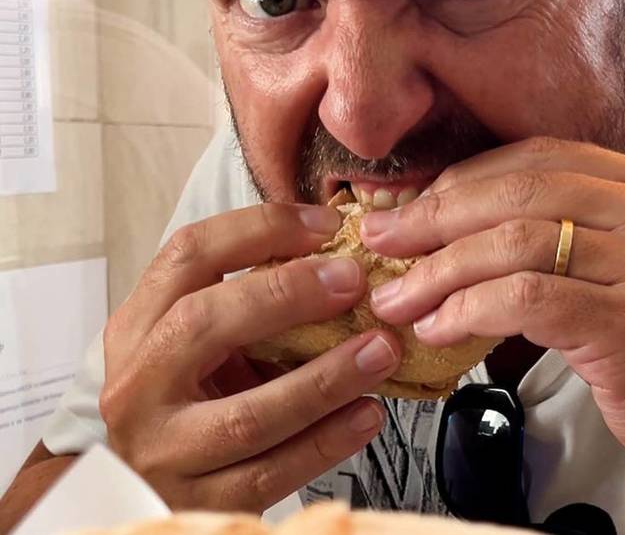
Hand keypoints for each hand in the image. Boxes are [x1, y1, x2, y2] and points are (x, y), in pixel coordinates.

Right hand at [100, 204, 402, 511]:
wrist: (142, 491)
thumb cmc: (187, 399)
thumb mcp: (196, 343)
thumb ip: (247, 302)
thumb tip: (338, 254)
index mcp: (137, 328)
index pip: (188, 255)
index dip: (259, 229)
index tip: (325, 226)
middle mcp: (139, 386)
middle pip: (204, 324)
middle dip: (287, 295)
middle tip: (354, 281)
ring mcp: (165, 451)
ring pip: (248, 415)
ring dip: (326, 378)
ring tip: (381, 351)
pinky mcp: (201, 504)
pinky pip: (273, 472)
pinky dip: (327, 441)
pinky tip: (367, 413)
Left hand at [362, 137, 624, 532]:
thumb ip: (574, 231)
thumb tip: (466, 226)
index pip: (538, 157)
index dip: (462, 178)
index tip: (411, 205)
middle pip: (518, 189)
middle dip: (434, 215)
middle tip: (382, 241)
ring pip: (514, 241)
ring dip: (439, 270)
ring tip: (397, 297)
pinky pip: (527, 299)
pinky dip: (469, 309)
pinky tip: (441, 327)